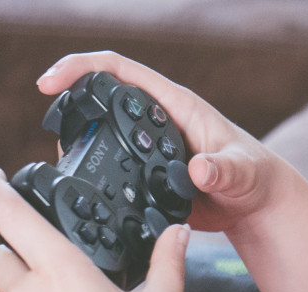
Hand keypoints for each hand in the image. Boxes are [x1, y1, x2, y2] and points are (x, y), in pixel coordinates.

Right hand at [36, 51, 293, 236]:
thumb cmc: (255, 178)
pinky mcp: (146, 173)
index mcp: (175, 105)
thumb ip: (223, 170)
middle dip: (71, 104)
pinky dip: (92, 172)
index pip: (120, 71)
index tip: (51, 82)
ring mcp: (149, 147)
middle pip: (103, 98)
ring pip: (101, 133)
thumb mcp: (241, 172)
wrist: (256, 206)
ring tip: (63, 161)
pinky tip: (80, 188)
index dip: (83, 68)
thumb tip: (199, 169)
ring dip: (78, 141)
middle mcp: (157, 120)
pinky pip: (111, 166)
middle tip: (52, 126)